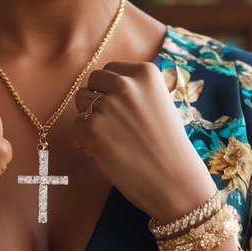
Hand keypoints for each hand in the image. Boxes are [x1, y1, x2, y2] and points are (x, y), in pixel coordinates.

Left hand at [70, 61, 213, 221]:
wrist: (176, 181)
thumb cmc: (169, 145)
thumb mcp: (161, 103)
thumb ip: (137, 90)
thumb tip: (106, 86)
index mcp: (145, 73)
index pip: (110, 69)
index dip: (111, 90)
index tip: (122, 108)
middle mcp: (126, 84)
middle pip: (92, 82)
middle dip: (98, 100)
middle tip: (113, 124)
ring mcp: (108, 106)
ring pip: (81, 103)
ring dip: (89, 119)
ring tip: (110, 138)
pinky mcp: (93, 130)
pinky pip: (75, 129)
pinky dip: (83, 142)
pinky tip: (102, 153)